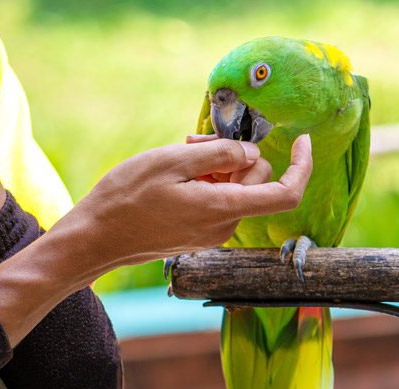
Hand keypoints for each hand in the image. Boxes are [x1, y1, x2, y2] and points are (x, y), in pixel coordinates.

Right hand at [0, 130, 310, 347]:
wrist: (94, 239)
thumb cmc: (126, 198)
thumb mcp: (173, 161)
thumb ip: (220, 154)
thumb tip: (252, 153)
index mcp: (224, 209)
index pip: (285, 193)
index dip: (302, 166)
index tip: (303, 140)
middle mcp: (226, 225)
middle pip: (256, 179)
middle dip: (235, 154)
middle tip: (194, 140)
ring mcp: (214, 231)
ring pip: (235, 186)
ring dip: (216, 165)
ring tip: (180, 153)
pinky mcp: (201, 232)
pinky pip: (219, 198)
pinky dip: (207, 179)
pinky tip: (177, 173)